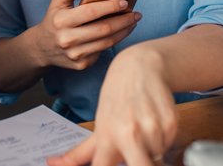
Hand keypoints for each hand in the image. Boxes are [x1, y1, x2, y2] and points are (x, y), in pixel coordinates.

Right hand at [33, 0, 141, 70]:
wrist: (42, 47)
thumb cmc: (55, 18)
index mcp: (61, 20)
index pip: (91, 12)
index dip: (110, 6)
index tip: (125, 2)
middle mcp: (67, 39)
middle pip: (104, 29)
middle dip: (124, 20)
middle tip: (136, 13)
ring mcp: (75, 54)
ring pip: (107, 42)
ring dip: (124, 31)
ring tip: (133, 21)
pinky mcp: (81, 64)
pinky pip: (103, 51)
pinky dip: (115, 40)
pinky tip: (121, 32)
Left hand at [46, 46, 175, 165]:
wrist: (139, 67)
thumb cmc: (116, 98)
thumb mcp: (98, 125)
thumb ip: (78, 154)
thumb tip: (52, 164)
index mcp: (107, 136)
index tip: (110, 163)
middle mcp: (128, 133)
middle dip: (141, 165)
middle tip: (135, 155)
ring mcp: (151, 128)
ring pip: (158, 159)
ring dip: (151, 152)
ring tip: (143, 132)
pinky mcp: (170, 123)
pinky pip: (169, 145)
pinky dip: (163, 140)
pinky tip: (154, 123)